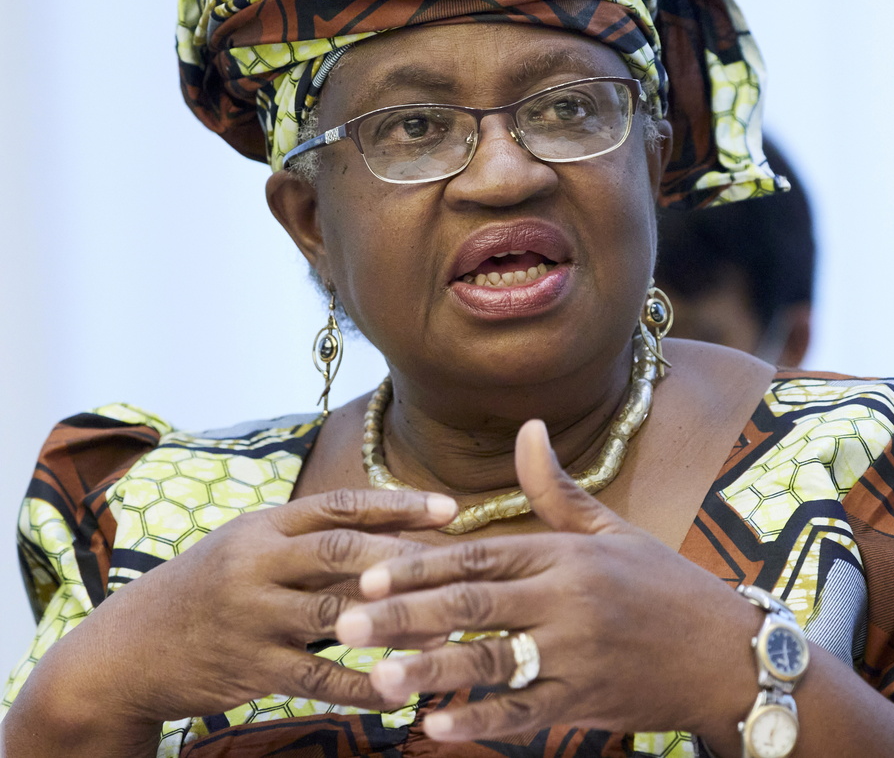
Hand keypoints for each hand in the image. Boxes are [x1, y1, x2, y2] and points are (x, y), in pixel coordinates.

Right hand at [23, 489, 457, 726]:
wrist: (129, 650)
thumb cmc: (208, 591)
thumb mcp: (249, 548)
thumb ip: (310, 540)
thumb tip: (392, 534)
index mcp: (264, 526)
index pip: (341, 505)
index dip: (398, 504)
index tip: (450, 509)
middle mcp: (258, 562)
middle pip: (344, 551)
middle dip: (407, 558)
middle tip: (462, 569)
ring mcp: (253, 615)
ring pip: (338, 614)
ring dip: (398, 623)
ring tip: (451, 631)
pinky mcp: (251, 667)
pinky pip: (319, 677)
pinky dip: (365, 684)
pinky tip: (403, 690)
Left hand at [335, 421, 760, 744]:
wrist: (726, 653)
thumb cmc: (665, 585)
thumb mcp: (614, 530)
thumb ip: (559, 488)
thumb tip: (529, 425)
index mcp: (568, 554)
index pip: (481, 554)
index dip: (421, 565)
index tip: (368, 574)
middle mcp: (569, 599)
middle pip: (473, 605)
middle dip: (404, 616)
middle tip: (345, 626)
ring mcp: (578, 652)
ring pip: (492, 661)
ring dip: (431, 671)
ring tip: (377, 680)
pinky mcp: (587, 699)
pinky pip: (526, 711)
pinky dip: (481, 720)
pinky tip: (435, 727)